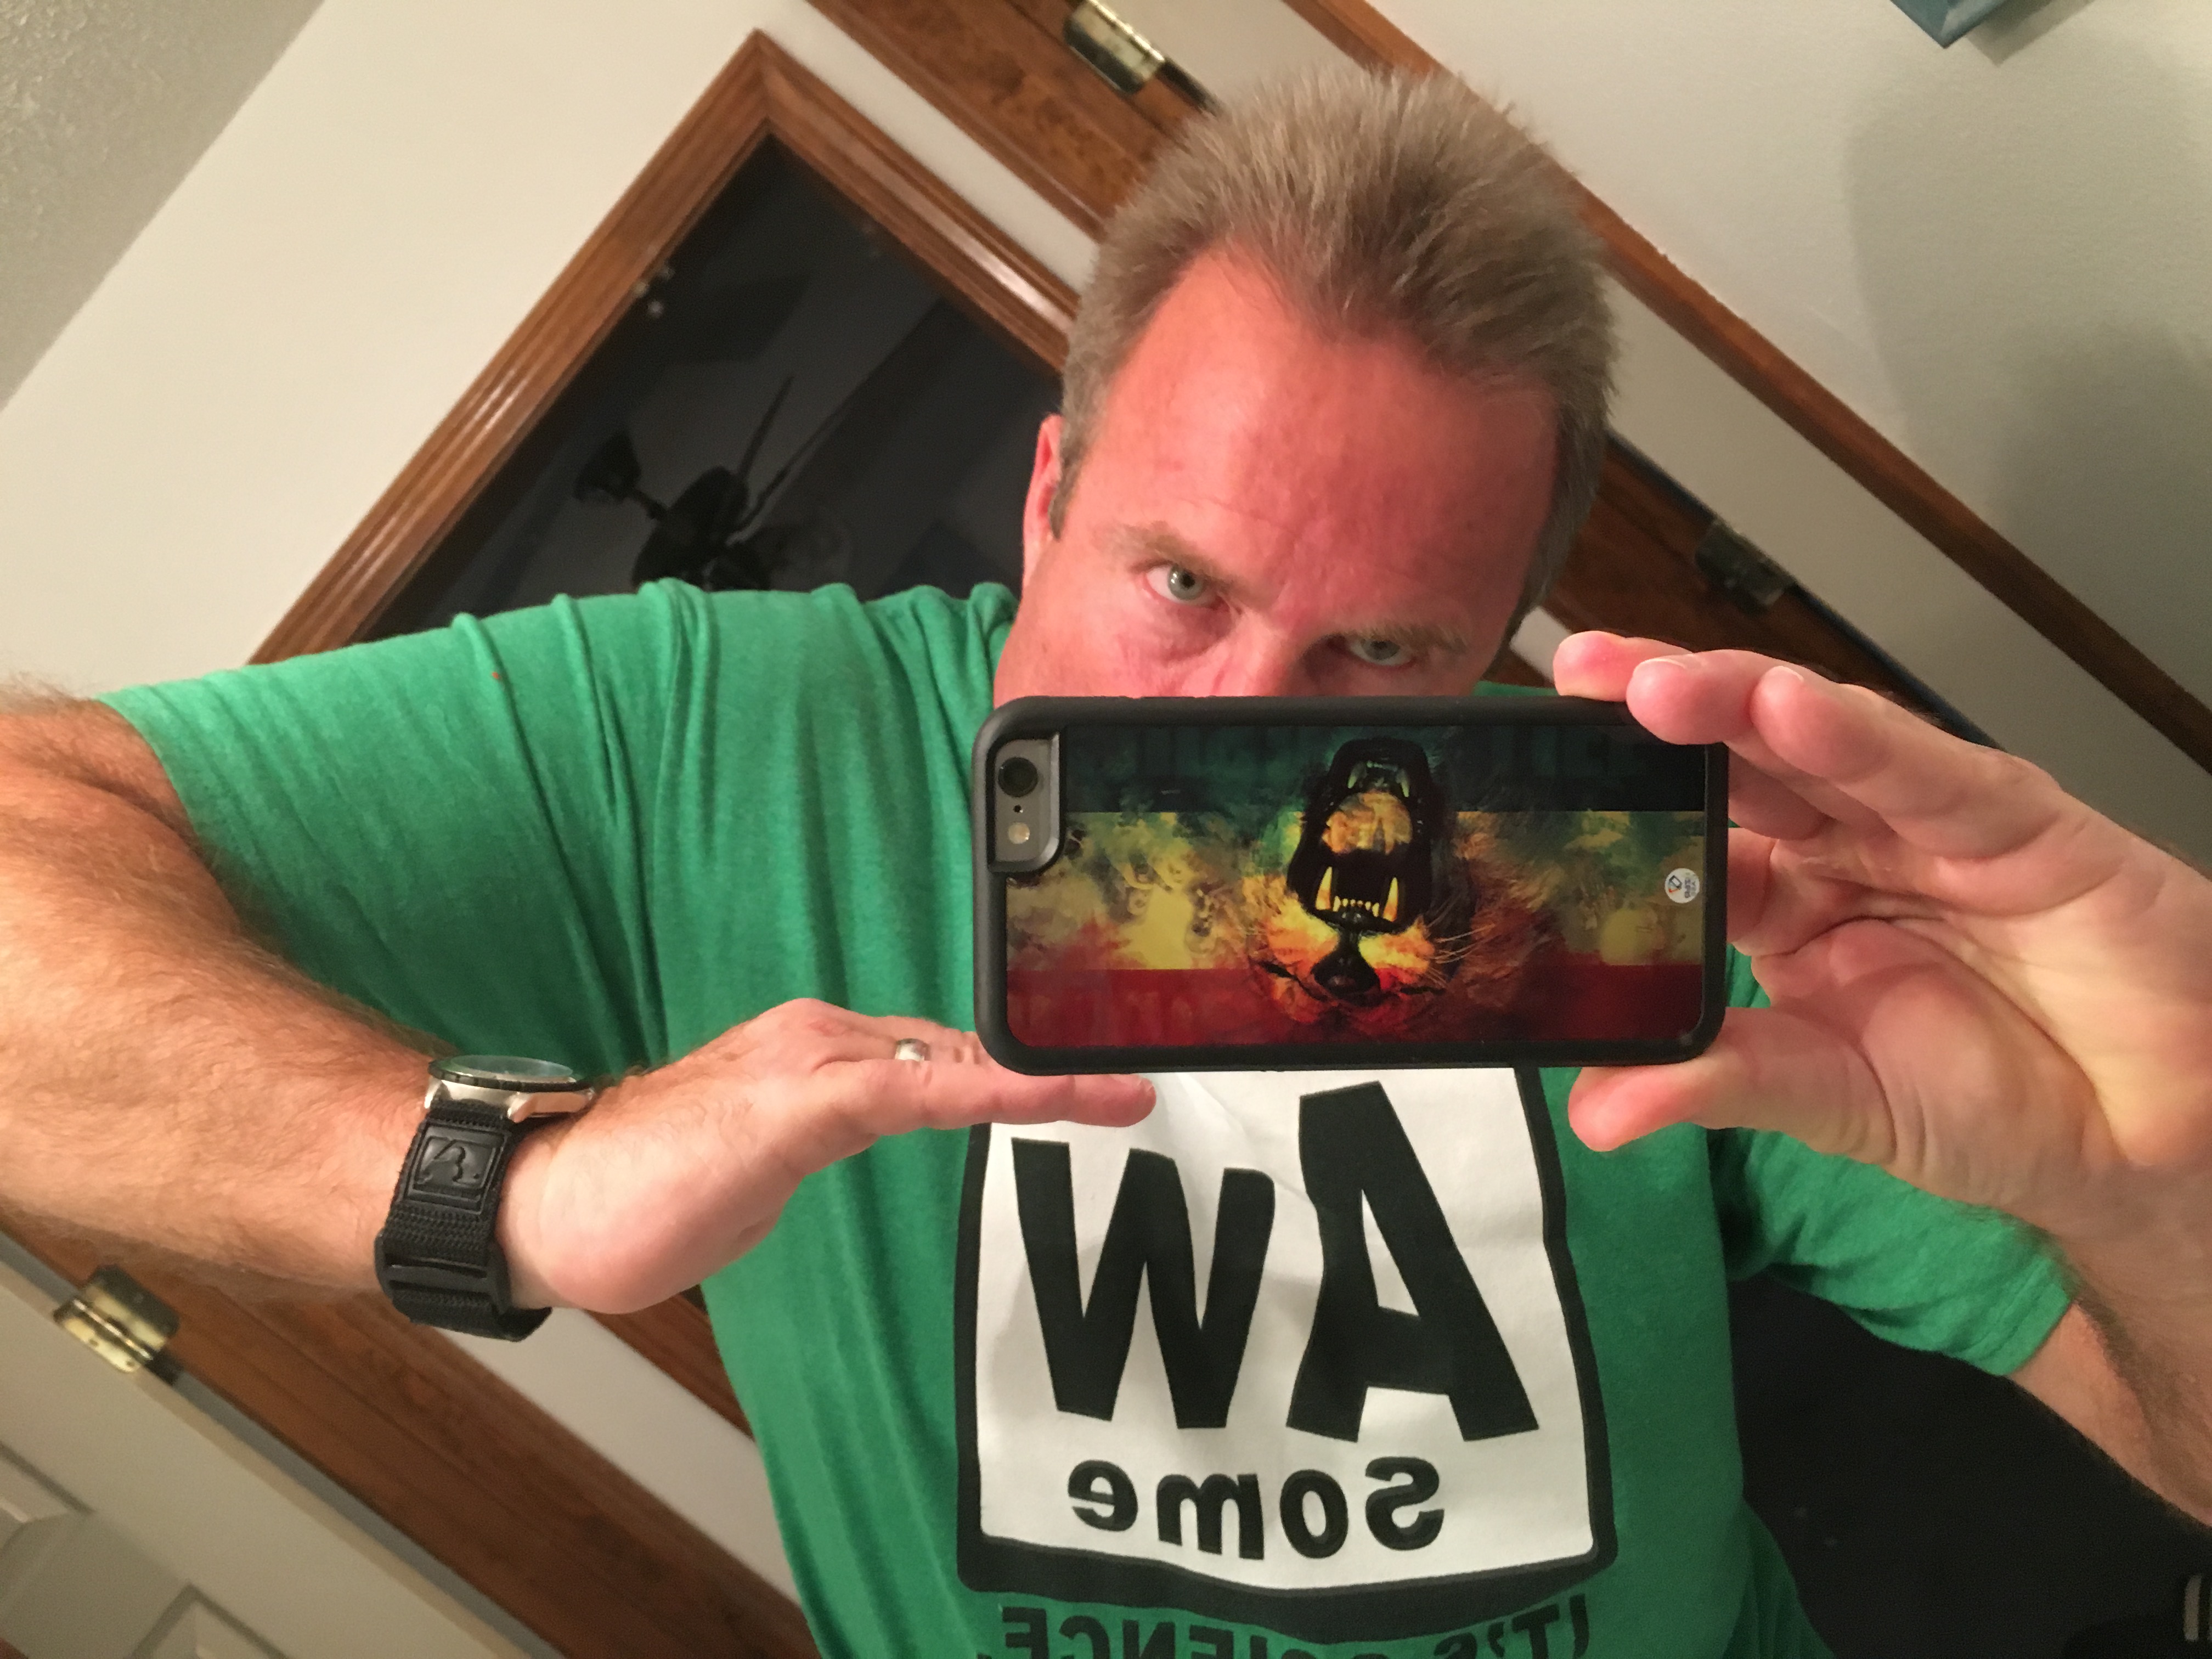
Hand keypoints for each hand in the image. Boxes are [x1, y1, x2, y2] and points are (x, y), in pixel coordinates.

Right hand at [498, 999, 1152, 1311]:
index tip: (1098, 1074)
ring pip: (953, 1059)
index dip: (1024, 1061)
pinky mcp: (795, 1105)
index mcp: (817, 1055)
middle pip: (964, 1046)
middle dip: (1054, 1060)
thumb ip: (821, 1140)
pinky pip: (918, 1092)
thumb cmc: (646, 1191)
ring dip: (1045, 1071)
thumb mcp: (763, 1168)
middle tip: (1139, 1073)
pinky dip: (995, 1089)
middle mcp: (821, 1041)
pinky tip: (1051, 1096)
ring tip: (1124, 1084)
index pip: (942, 1052)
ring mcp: (809, 1064)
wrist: (545, 1201)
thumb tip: (866, 1130)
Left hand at [1551, 633, 2211, 1245]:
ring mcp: (1926, 824)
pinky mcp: (2017, 818)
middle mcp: (1847, 846)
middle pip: (1739, 759)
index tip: (1537, 768)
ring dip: (1736, 701)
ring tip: (1654, 683)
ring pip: (1818, 742)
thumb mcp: (1834, 1101)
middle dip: (1659, 711)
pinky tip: (1790, 705)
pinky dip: (1858, 736)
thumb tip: (1595, 1111)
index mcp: (1788, 905)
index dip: (1622, 796)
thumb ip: (1721, 1084)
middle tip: (1578, 676)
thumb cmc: (1998, 1105)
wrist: (2152, 1141)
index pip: (1690, 830)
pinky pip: (1925, 770)